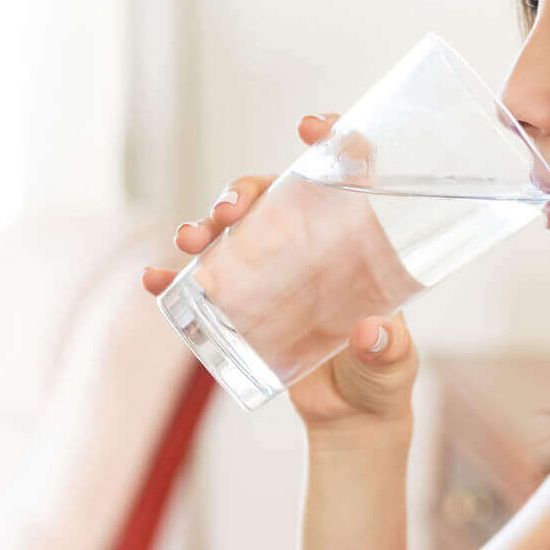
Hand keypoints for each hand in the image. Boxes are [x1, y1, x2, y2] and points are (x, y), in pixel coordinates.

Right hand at [142, 112, 420, 437]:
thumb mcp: (394, 366)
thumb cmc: (382, 380)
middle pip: (274, 193)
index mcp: (357, 241)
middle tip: (228, 212)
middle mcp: (311, 243)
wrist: (348, 419)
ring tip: (189, 241)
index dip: (331, 139)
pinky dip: (175, 276)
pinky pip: (201, 280)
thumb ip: (389, 350)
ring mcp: (273, 270)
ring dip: (204, 224)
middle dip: (243, 189)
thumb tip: (372, 334)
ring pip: (232, 229)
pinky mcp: (243, 302)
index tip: (309, 129)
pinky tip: (156, 280)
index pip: (346, 172)